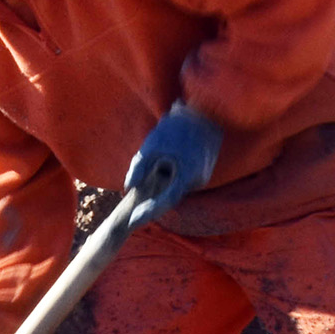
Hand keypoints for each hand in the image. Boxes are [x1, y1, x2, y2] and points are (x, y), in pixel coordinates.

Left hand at [125, 102, 222, 216]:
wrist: (206, 111)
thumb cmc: (176, 126)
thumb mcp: (152, 145)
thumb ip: (139, 167)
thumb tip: (128, 186)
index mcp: (186, 175)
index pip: (164, 202)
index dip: (148, 213)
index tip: (133, 221)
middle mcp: (198, 180)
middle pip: (171, 196)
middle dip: (154, 200)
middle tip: (135, 209)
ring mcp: (204, 176)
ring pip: (178, 187)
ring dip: (164, 187)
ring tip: (147, 188)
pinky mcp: (204, 170)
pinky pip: (184, 179)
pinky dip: (173, 178)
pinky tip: (164, 171)